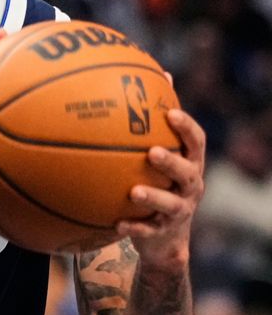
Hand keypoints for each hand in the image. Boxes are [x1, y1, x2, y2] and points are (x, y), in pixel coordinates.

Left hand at [117, 108, 205, 267]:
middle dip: (172, 163)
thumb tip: (159, 76)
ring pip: (171, 205)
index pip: (196, 143)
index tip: (170, 114)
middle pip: (188, 173)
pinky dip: (135, 228)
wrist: (166, 238)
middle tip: (152, 152)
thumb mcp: (163, 158)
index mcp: (191, 165)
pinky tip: (117, 224)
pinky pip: (149, 231)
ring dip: (153, 197)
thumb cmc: (161, 185)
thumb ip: (159, 125)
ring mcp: (179, 211)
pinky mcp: (163, 232)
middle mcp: (190, 187)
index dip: (186, 128)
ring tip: (133, 192)